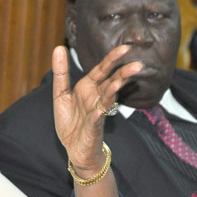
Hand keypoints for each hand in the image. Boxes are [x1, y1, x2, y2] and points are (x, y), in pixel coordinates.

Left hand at [52, 45, 141, 176]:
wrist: (75, 148)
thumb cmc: (71, 121)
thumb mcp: (61, 94)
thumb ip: (61, 73)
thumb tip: (59, 47)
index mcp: (88, 87)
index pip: (102, 69)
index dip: (112, 59)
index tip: (125, 48)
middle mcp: (96, 97)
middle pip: (111, 82)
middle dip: (123, 73)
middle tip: (138, 64)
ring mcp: (97, 112)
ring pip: (108, 99)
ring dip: (113, 90)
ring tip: (119, 82)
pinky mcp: (93, 128)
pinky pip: (96, 119)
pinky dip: (97, 114)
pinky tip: (99, 110)